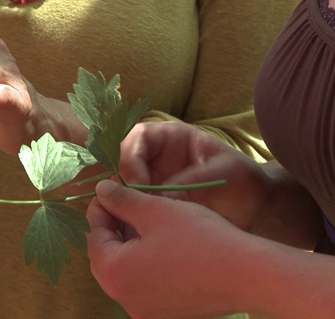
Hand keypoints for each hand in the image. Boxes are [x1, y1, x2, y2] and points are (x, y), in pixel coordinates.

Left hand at [87, 180, 254, 317]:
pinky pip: (145, 285)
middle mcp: (124, 299)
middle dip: (114, 227)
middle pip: (106, 256)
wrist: (249, 276)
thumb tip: (100, 189)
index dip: (101, 208)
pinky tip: (162, 244)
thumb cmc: (199, 238)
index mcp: (114, 274)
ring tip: (145, 220)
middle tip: (127, 203)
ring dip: (129, 245)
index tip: (111, 190)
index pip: (94, 234)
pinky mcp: (164, 315)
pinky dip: (146, 264)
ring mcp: (144, 311)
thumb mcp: (154, 209)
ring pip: (126, 271)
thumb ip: (120, 199)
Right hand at [119, 121, 270, 230]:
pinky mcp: (148, 205)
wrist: (256, 211)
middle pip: (117, 163)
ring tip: (127, 226)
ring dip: (117, 205)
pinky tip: (131, 236)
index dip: (130, 160)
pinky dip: (125, 221)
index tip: (139, 187)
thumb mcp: (223, 175)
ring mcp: (148, 181)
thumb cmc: (243, 183)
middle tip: (127, 209)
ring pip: (117, 188)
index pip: (136, 139)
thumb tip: (159, 200)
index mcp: (170, 137)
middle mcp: (152, 157)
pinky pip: (126, 210)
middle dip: (118, 185)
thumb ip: (192, 182)